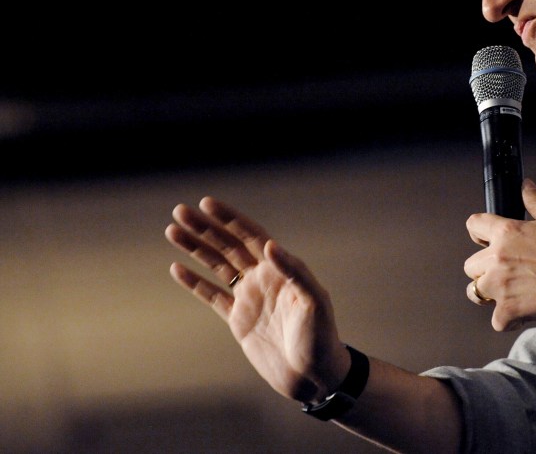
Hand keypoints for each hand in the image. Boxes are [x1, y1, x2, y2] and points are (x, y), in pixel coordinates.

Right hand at [165, 197, 348, 403]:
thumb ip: (294, 271)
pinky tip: (177, 268)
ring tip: (172, 230)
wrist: (313, 375)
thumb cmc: (321, 337)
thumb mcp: (314, 301)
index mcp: (282, 269)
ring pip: (217, 267)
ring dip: (195, 248)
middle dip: (205, 228)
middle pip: (228, 246)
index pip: (251, 236)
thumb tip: (271, 245)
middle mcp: (264, 278)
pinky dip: (195, 283)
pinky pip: (212, 296)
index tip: (206, 203)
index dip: (229, 219)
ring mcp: (250, 298)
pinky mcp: (239, 320)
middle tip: (179, 211)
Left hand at [464, 179, 535, 330]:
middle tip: (506, 270)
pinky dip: (508, 319)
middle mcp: (497, 259)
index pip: (474, 225)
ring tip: (507, 293)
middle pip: (470, 265)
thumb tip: (525, 185)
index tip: (487, 240)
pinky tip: (523, 313)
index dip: (479, 232)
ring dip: (488, 293)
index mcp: (506, 233)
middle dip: (484, 267)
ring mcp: (501, 287)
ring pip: (475, 292)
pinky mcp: (511, 311)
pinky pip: (497, 320)